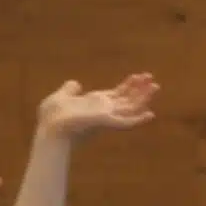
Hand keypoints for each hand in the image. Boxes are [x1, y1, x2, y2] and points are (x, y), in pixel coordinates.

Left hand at [37, 73, 158, 140]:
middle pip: (126, 100)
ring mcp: (106, 117)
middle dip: (140, 90)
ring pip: (130, 107)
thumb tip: (75, 84)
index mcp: (94, 104)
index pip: (116, 94)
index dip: (128, 86)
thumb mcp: (60, 97)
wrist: (49, 129)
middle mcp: (103, 111)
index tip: (138, 76)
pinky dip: (138, 120)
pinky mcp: (106, 123)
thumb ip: (69, 90)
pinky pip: (126, 122)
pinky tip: (151, 115)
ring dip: (143, 98)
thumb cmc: (51, 118)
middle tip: (154, 81)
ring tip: (156, 87)